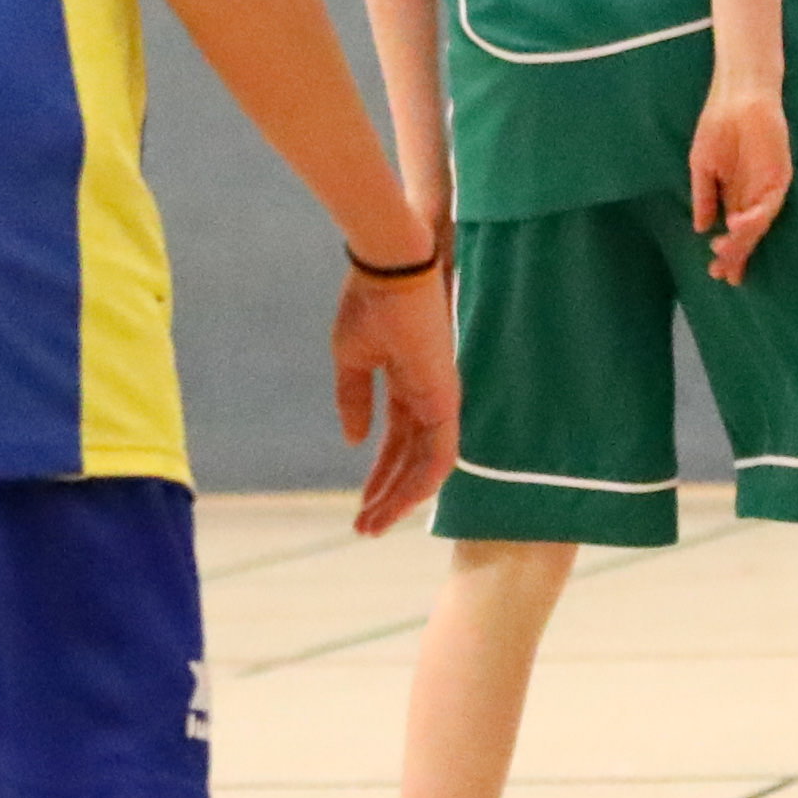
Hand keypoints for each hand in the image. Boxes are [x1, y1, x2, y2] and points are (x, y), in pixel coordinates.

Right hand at [331, 260, 458, 534]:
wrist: (388, 269)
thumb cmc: (369, 302)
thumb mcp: (351, 359)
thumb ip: (354, 401)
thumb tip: (354, 440)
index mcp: (407, 386)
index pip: (396, 444)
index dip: (378, 476)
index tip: (358, 507)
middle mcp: (428, 398)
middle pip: (411, 462)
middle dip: (387, 497)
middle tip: (364, 528)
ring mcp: (440, 400)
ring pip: (427, 467)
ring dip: (400, 499)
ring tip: (371, 525)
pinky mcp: (445, 399)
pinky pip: (440, 454)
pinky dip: (421, 483)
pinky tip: (397, 502)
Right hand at [688, 82, 790, 285]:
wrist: (737, 96)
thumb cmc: (717, 124)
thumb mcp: (702, 165)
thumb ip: (703, 196)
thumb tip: (699, 227)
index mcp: (735, 195)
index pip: (734, 233)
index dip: (728, 254)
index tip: (716, 274)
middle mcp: (753, 196)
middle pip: (748, 235)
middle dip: (735, 255)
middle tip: (722, 272)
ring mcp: (767, 187)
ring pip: (760, 224)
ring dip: (743, 240)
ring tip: (725, 250)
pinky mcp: (779, 175)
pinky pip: (770, 203)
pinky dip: (755, 216)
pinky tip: (737, 224)